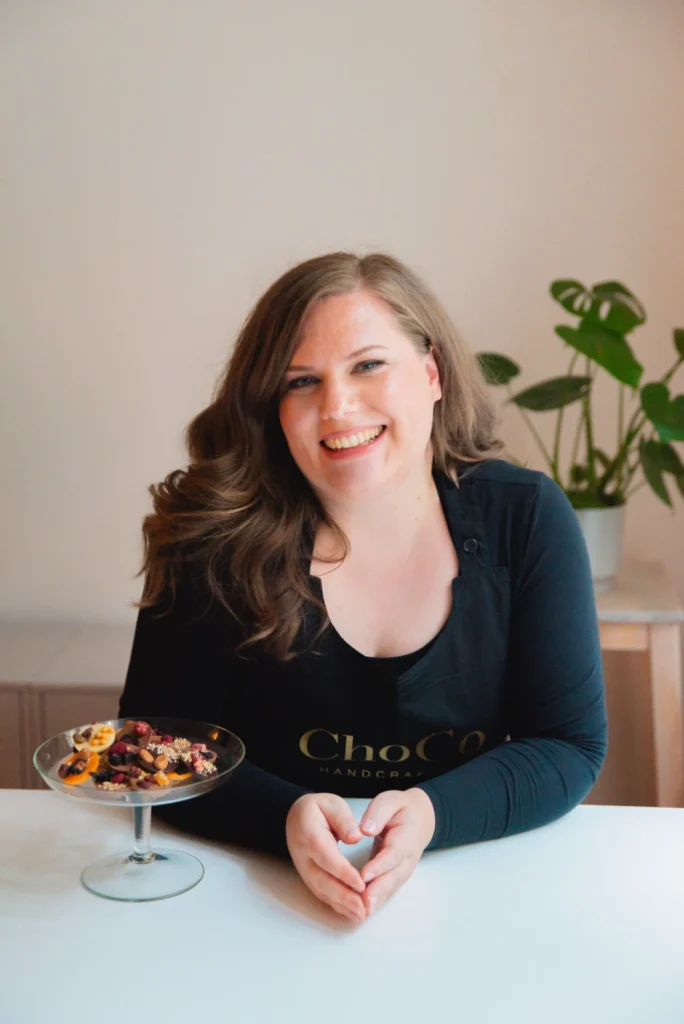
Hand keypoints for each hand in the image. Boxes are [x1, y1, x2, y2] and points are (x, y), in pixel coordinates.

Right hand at [286, 793, 366, 923]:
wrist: (295, 817)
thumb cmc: (317, 809)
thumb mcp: (332, 804)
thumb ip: (344, 820)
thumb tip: (355, 837)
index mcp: (310, 836)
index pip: (327, 858)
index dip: (344, 873)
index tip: (361, 884)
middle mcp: (304, 857)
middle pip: (323, 880)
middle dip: (344, 897)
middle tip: (363, 908)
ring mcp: (305, 870)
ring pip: (322, 891)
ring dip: (341, 906)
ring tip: (361, 915)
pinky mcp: (309, 878)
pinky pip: (322, 894)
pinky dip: (336, 905)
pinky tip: (351, 912)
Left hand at [358, 788, 435, 916]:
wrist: (420, 819)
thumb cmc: (401, 809)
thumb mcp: (391, 800)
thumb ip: (379, 812)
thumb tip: (366, 829)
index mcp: (407, 836)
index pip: (393, 853)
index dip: (380, 865)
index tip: (364, 876)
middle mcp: (408, 857)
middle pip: (394, 876)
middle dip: (378, 891)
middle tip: (362, 905)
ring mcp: (404, 869)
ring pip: (391, 887)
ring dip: (377, 900)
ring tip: (361, 913)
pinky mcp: (397, 876)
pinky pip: (387, 890)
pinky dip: (377, 901)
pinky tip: (363, 911)